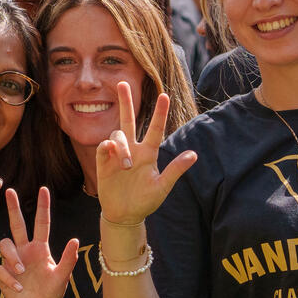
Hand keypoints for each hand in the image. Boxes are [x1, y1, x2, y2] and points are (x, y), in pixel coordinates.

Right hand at [0, 187, 78, 297]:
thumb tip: (75, 241)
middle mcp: (25, 250)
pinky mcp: (3, 274)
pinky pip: (0, 269)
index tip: (44, 189)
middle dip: (14, 207)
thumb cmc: (52, 292)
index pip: (41, 223)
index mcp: (41, 248)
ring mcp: (13, 261)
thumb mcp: (62, 277)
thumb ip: (68, 260)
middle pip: (17, 224)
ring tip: (22, 271)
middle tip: (10, 190)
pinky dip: (10, 278)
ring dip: (12, 257)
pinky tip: (18, 288)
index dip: (43, 207)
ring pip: (5, 245)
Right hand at [95, 82, 196, 225]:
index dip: (159, 113)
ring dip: (122, 146)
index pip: (155, 128)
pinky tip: (110, 152)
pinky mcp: (103, 162)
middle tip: (121, 82)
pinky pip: (103, 146)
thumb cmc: (146, 201)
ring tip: (127, 165)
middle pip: (128, 120)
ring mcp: (117, 154)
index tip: (165, 96)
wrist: (125, 215)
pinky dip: (107, 146)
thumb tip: (194, 155)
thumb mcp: (163, 187)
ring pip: (117, 135)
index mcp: (149, 153)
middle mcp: (133, 149)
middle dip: (125, 102)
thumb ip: (175, 170)